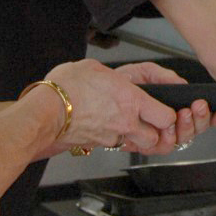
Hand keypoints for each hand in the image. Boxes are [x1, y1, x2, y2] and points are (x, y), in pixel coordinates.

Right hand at [39, 60, 215, 154]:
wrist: (41, 113)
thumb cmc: (66, 87)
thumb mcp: (102, 68)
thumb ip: (137, 74)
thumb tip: (160, 81)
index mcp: (130, 100)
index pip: (167, 116)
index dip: (175, 115)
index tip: (174, 107)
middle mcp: (126, 123)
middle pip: (161, 139)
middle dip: (168, 133)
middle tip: (169, 122)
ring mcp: (114, 137)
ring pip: (145, 146)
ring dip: (152, 139)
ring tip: (153, 126)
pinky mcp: (102, 145)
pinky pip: (126, 146)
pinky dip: (132, 140)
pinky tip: (131, 128)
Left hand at [112, 61, 215, 153]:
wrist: (89, 99)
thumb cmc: (115, 87)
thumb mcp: (142, 73)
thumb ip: (164, 76)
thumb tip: (182, 84)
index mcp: (172, 107)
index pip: (200, 115)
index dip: (215, 117)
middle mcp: (168, 124)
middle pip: (196, 129)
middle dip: (203, 119)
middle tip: (199, 106)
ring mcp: (157, 135)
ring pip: (182, 140)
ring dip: (188, 127)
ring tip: (186, 113)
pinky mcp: (143, 144)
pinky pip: (162, 147)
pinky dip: (170, 139)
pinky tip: (170, 127)